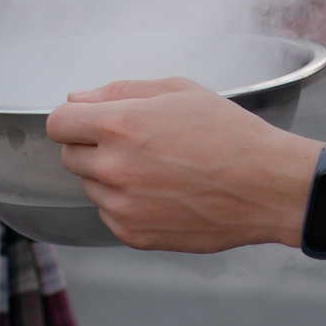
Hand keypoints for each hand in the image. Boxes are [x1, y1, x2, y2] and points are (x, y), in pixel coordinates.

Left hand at [46, 79, 315, 251]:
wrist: (267, 185)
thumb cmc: (229, 132)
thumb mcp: (178, 91)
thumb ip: (120, 91)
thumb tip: (77, 99)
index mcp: (120, 125)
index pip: (58, 123)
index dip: (73, 119)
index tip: (89, 121)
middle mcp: (114, 168)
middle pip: (70, 156)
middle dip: (93, 146)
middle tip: (137, 143)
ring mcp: (123, 206)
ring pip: (90, 187)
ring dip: (110, 177)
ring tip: (157, 169)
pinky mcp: (134, 235)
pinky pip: (110, 215)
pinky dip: (126, 205)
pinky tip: (163, 193)